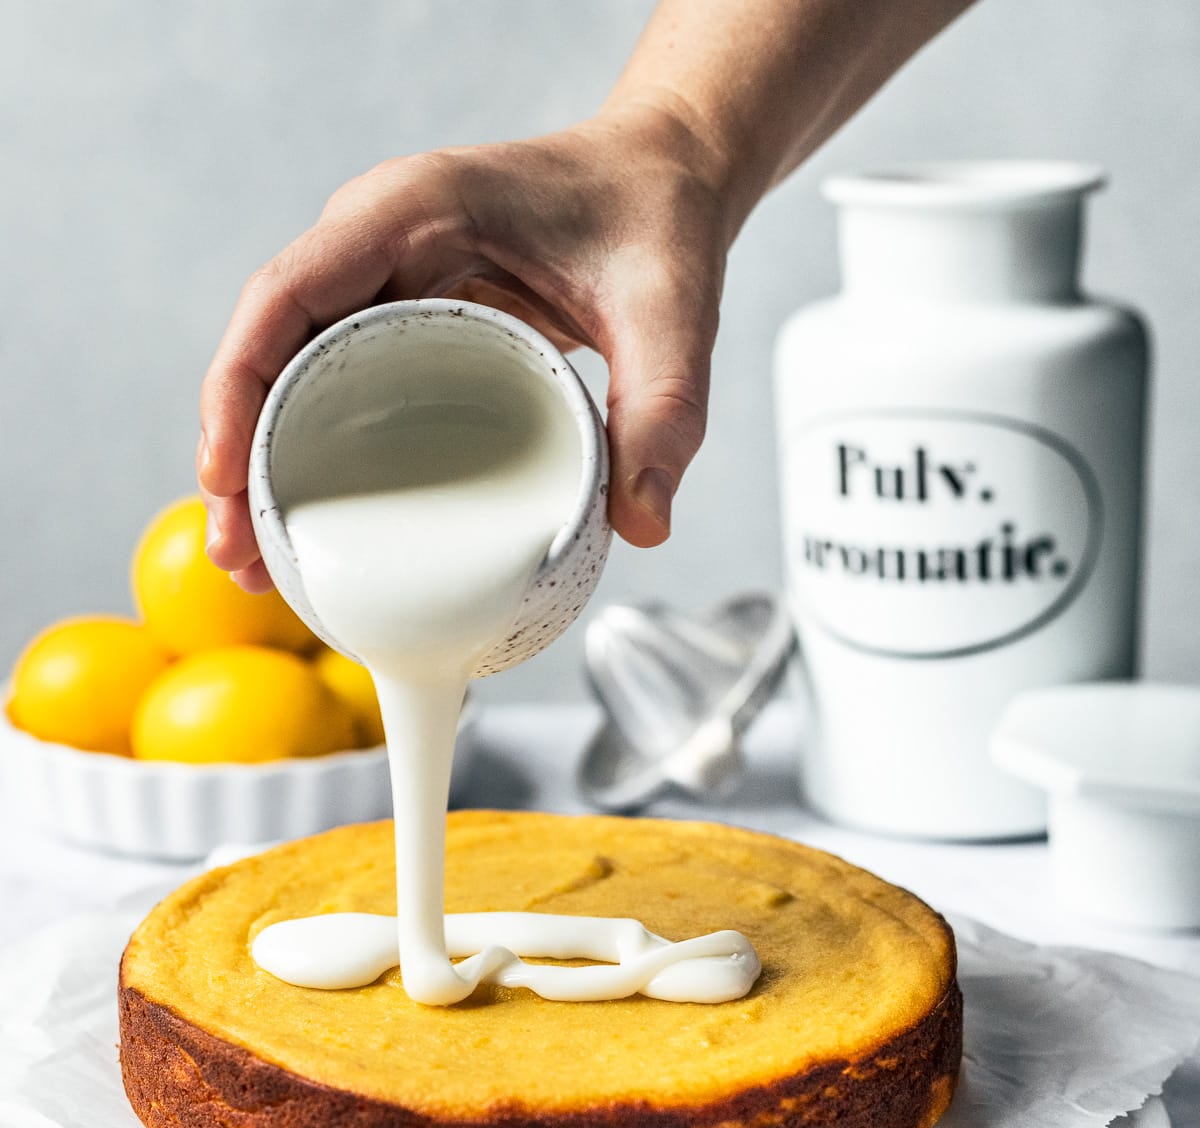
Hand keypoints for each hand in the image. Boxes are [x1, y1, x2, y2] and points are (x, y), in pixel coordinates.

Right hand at [198, 100, 732, 589]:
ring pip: (290, 370)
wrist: (664, 180)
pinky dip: (309, 450)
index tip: (226, 475)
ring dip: (264, 463)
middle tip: (241, 555)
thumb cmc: (655, 220)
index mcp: (414, 209)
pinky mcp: (402, 314)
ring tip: (259, 562)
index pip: (288, 294)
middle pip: (271, 346)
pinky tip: (307, 521)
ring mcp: (382, 276)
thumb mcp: (671, 314)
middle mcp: (377, 238)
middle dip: (240, 453)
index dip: (241, 385)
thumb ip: (664, 413)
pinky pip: (331, 381)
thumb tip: (644, 526)